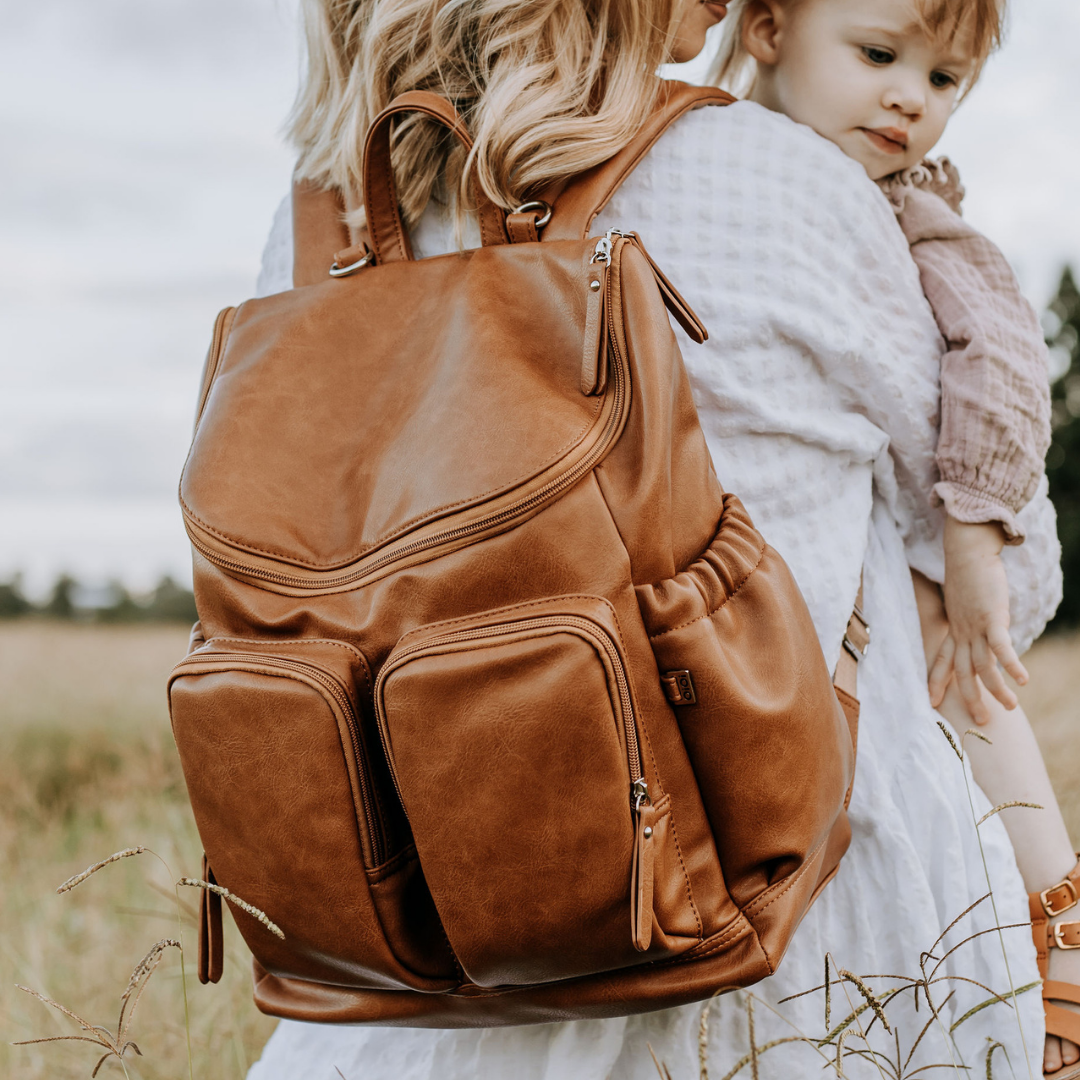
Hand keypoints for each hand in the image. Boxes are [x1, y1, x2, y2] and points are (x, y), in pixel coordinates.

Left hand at [927, 519, 1028, 722]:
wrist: (967, 552)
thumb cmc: (967, 576)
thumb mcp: (962, 602)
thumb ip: (968, 618)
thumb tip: (976, 625)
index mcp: (953, 630)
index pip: (942, 662)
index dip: (936, 682)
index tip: (931, 702)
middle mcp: (962, 633)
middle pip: (963, 672)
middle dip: (970, 698)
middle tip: (980, 722)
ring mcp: (975, 627)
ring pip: (984, 666)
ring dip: (997, 689)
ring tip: (1011, 707)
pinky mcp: (992, 618)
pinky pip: (1001, 647)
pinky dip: (1012, 664)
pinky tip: (1023, 680)